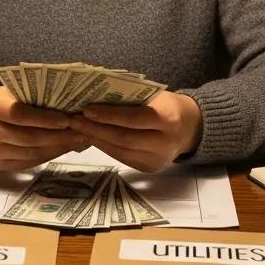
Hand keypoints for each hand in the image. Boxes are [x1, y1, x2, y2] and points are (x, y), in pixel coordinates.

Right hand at [0, 86, 86, 170]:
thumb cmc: (5, 99)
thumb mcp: (15, 91)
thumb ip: (36, 97)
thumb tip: (71, 105)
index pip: (19, 114)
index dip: (44, 118)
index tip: (67, 119)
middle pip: (28, 137)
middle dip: (58, 136)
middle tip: (82, 131)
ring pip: (32, 153)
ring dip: (58, 147)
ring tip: (78, 140)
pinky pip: (30, 162)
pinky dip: (50, 155)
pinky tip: (64, 147)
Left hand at [67, 91, 201, 171]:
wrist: (190, 128)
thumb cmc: (166, 105)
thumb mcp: (155, 96)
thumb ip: (131, 98)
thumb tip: (95, 96)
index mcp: (168, 119)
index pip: (134, 118)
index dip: (109, 116)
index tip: (86, 109)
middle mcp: (165, 142)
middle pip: (124, 138)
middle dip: (96, 129)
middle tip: (74, 120)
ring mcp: (158, 159)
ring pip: (120, 151)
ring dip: (96, 139)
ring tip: (77, 128)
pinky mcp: (149, 168)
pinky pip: (122, 157)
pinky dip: (105, 146)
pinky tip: (91, 137)